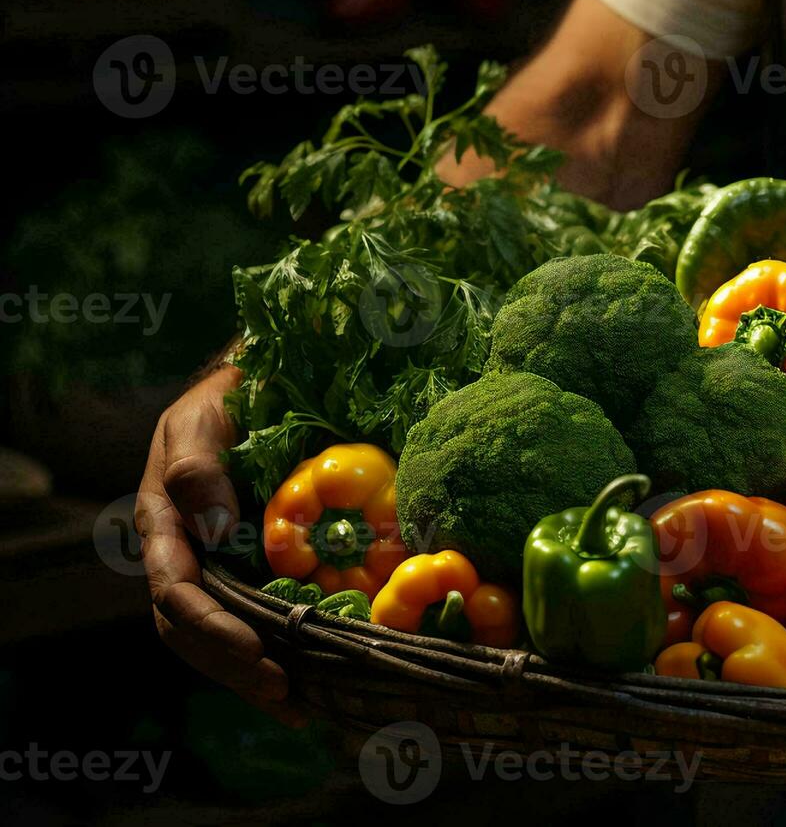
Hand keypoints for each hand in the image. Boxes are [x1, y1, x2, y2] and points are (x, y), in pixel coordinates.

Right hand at [135, 365, 303, 725]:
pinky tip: (310, 685)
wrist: (254, 388)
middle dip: (234, 666)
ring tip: (300, 706)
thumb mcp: (201, 420)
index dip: (211, 629)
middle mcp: (187, 556)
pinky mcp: (254, 568)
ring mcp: (219, 566)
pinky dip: (279, 655)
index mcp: (164, 527)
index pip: (176, 595)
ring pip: (222, 638)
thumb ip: (197, 468)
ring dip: (254, 676)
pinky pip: (258, 620)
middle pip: (194, 632)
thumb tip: (213, 529)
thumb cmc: (223, 401)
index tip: (253, 651)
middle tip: (285, 692)